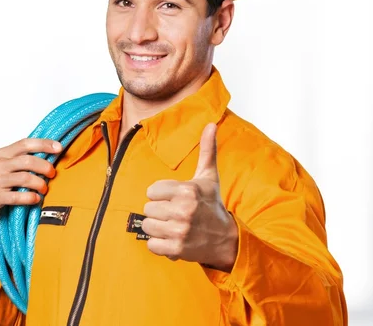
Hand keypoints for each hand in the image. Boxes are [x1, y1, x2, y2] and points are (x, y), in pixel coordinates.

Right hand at [0, 138, 61, 236]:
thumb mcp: (0, 164)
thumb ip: (18, 157)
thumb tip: (47, 153)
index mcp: (1, 154)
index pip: (25, 144)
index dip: (44, 144)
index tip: (58, 147)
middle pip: (28, 161)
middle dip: (45, 167)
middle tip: (52, 173)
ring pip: (26, 178)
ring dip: (40, 184)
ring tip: (44, 188)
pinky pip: (19, 197)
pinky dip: (32, 198)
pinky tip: (36, 199)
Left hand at [142, 123, 238, 271]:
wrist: (225, 238)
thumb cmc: (212, 204)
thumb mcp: (209, 177)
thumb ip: (207, 150)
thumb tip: (211, 124)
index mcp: (187, 190)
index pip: (152, 191)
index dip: (161, 195)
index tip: (175, 199)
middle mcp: (183, 210)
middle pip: (148, 209)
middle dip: (159, 212)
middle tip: (175, 214)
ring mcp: (180, 231)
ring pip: (147, 226)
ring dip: (157, 228)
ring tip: (172, 226)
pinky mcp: (176, 249)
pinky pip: (151, 245)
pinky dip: (159, 244)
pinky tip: (172, 239)